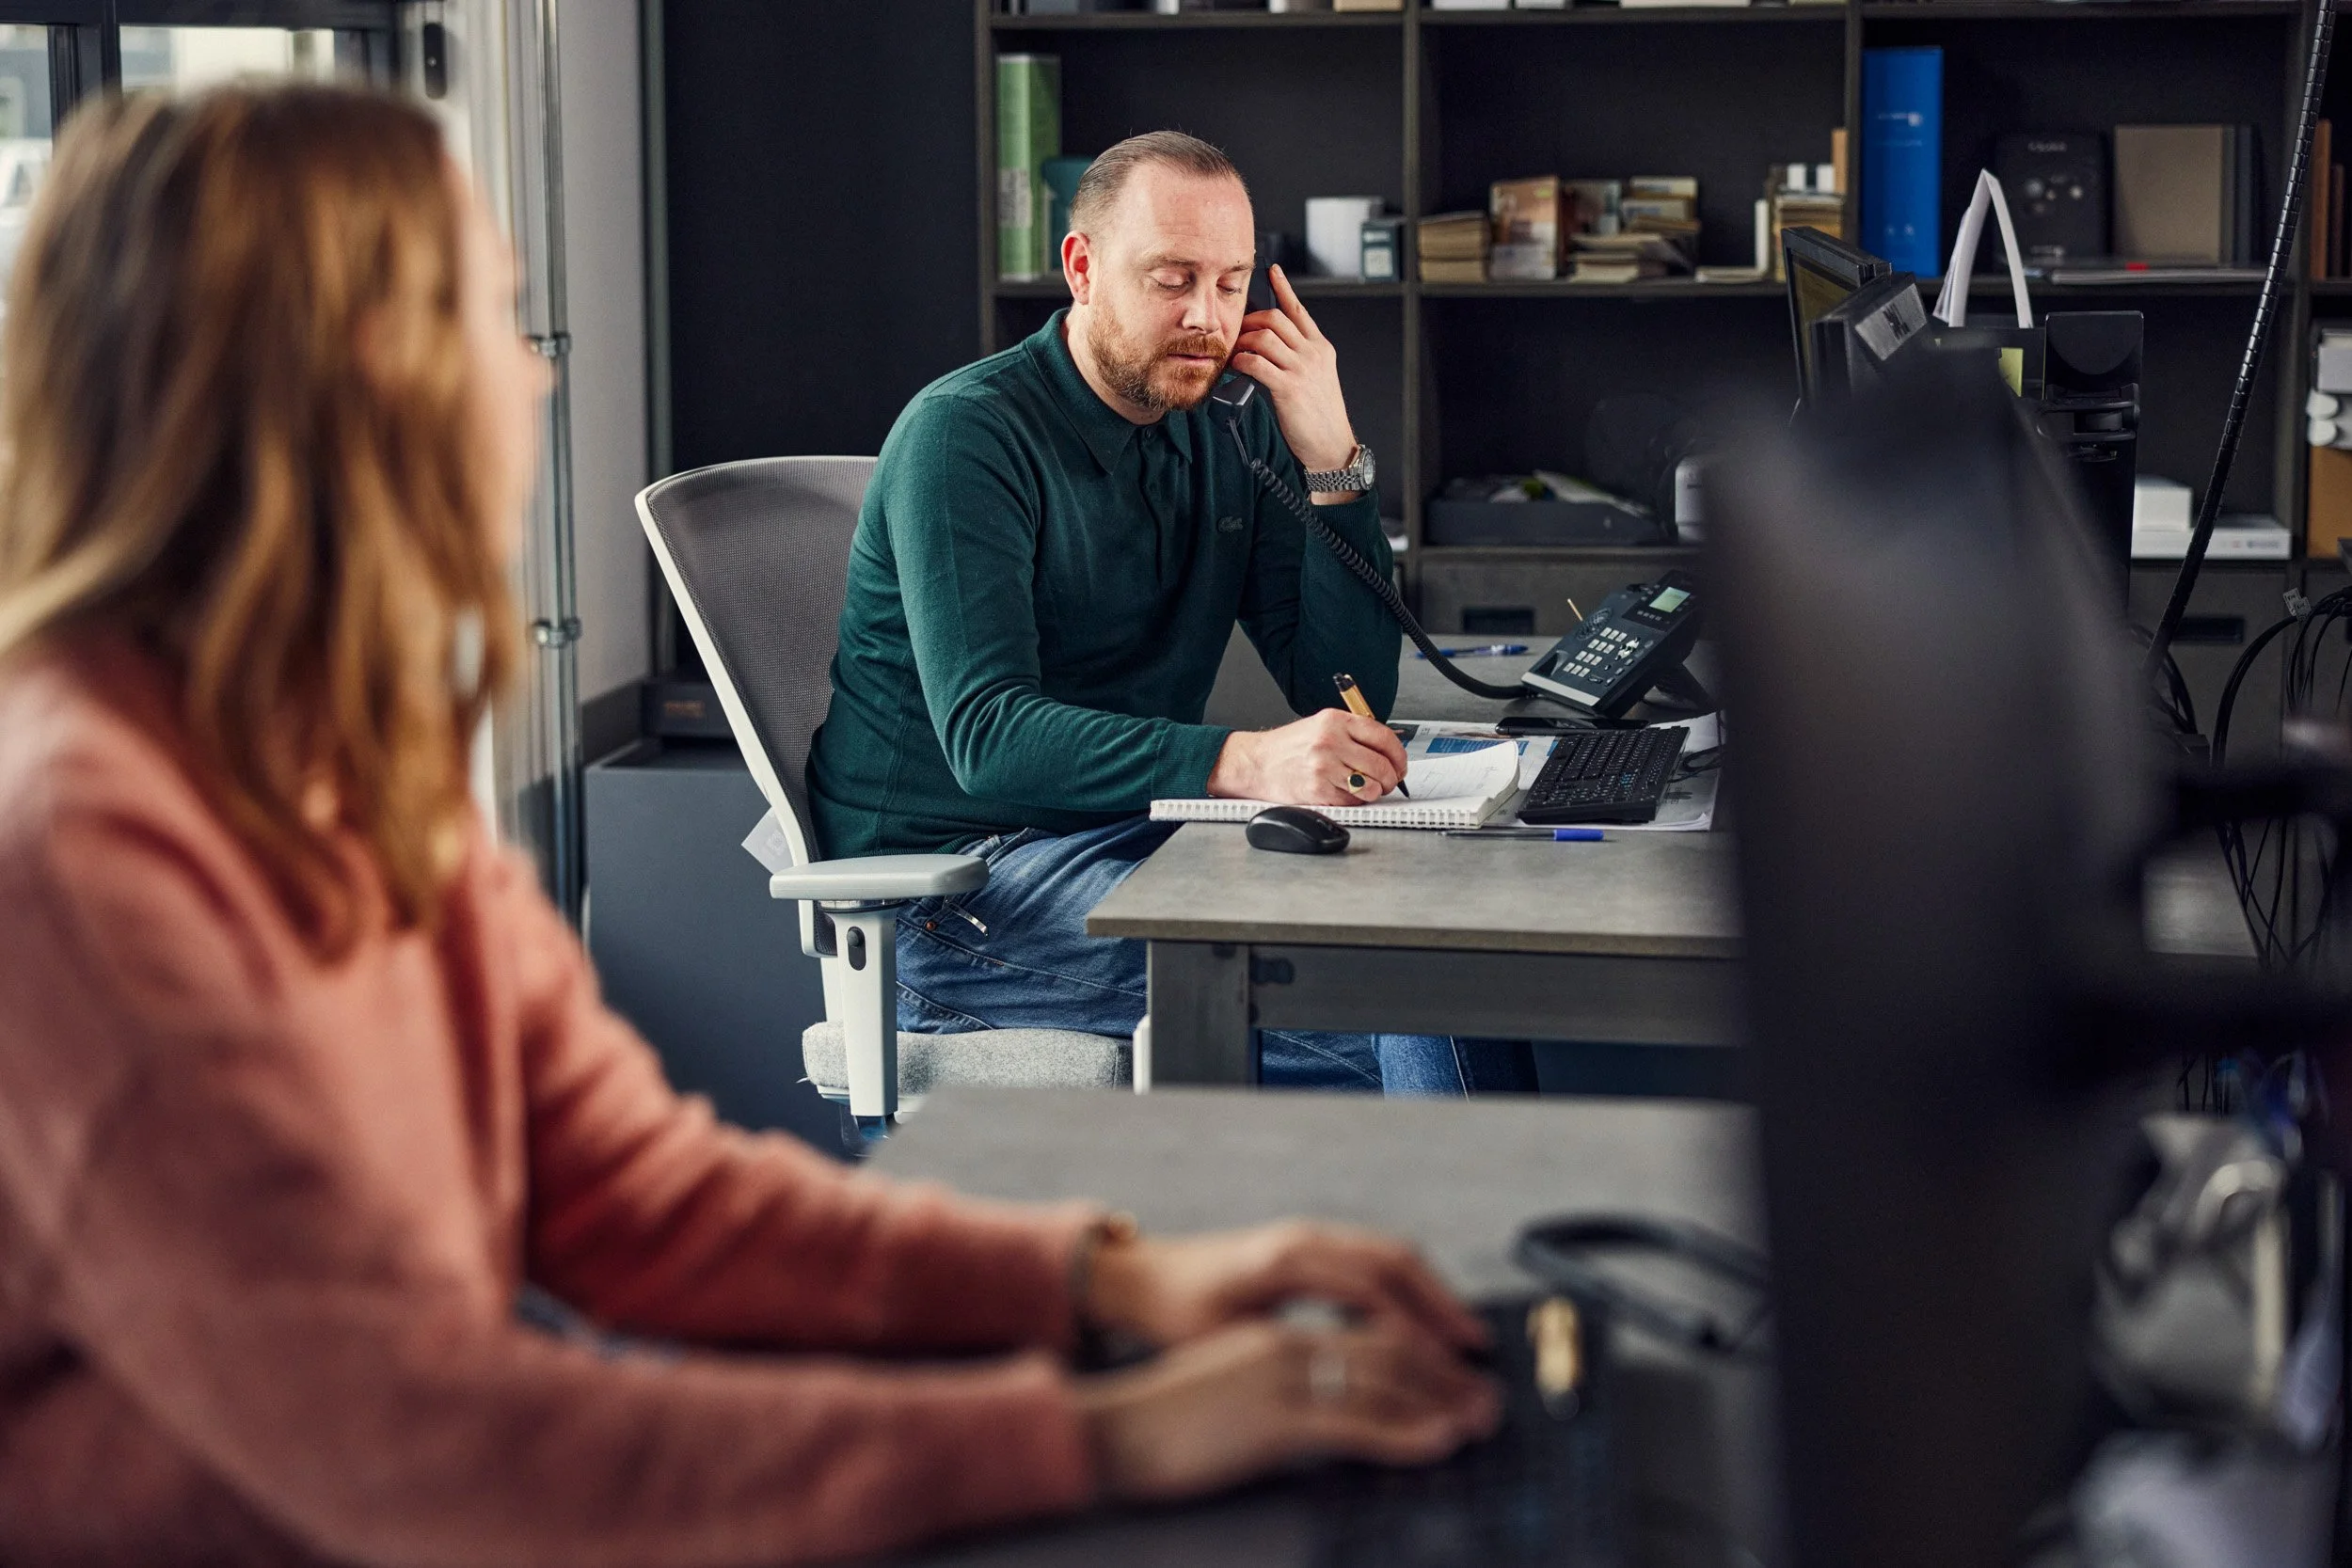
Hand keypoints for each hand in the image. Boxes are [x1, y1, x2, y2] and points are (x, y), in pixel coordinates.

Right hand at [1072, 1318, 1499, 1503]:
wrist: (1111, 1432)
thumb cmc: (1166, 1423)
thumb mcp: (1232, 1391)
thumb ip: (1281, 1390)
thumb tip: (1331, 1409)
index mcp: (1276, 1336)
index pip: (1366, 1331)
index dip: (1422, 1350)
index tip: (1459, 1373)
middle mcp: (1285, 1345)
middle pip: (1387, 1349)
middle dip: (1445, 1374)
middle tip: (1488, 1397)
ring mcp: (1280, 1379)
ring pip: (1381, 1380)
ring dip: (1441, 1401)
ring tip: (1479, 1419)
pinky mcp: (1273, 1420)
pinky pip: (1356, 1423)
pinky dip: (1407, 1431)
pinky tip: (1438, 1441)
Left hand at [1084, 1220, 1489, 1355]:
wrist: (1143, 1275)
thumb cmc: (1176, 1312)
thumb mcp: (1220, 1339)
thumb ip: (1276, 1350)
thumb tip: (1331, 1375)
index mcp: (1285, 1260)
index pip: (1366, 1290)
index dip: (1409, 1329)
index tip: (1442, 1365)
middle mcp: (1306, 1238)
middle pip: (1392, 1261)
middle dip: (1439, 1304)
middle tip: (1475, 1349)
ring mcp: (1312, 1236)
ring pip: (1390, 1254)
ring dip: (1432, 1292)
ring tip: (1464, 1336)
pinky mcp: (1313, 1246)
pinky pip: (1375, 1257)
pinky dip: (1409, 1286)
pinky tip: (1426, 1320)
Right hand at [1208, 710, 1407, 806]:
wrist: (1257, 762)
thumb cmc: (1290, 746)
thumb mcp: (1322, 726)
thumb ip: (1354, 734)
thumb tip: (1389, 752)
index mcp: (1335, 721)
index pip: (1383, 737)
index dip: (1399, 754)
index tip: (1400, 764)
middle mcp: (1330, 742)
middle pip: (1381, 764)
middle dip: (1391, 778)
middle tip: (1388, 781)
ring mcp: (1324, 767)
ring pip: (1370, 786)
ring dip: (1375, 792)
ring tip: (1368, 788)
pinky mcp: (1318, 790)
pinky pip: (1352, 801)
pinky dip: (1356, 801)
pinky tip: (1347, 793)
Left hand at [1233, 265, 1359, 481]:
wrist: (1332, 445)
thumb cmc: (1320, 416)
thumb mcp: (1317, 378)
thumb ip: (1299, 358)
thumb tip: (1269, 347)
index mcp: (1321, 348)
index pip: (1299, 310)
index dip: (1283, 288)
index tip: (1271, 271)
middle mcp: (1313, 354)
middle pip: (1275, 318)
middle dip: (1250, 320)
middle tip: (1237, 333)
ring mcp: (1302, 369)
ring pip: (1263, 337)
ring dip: (1242, 342)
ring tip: (1233, 353)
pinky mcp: (1289, 388)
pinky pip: (1256, 363)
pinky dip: (1240, 362)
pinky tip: (1235, 368)